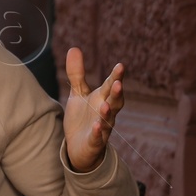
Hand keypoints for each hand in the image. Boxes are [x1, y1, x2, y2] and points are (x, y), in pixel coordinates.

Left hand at [62, 46, 124, 172]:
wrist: (78, 147)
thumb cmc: (82, 118)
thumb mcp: (78, 94)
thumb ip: (78, 73)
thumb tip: (74, 48)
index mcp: (102, 99)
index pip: (110, 86)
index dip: (116, 77)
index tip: (120, 66)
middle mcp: (106, 112)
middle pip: (114, 102)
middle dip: (117, 93)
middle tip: (118, 83)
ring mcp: (102, 128)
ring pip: (108, 120)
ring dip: (107, 113)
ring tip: (105, 105)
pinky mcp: (94, 142)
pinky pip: (97, 137)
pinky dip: (97, 132)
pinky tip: (95, 126)